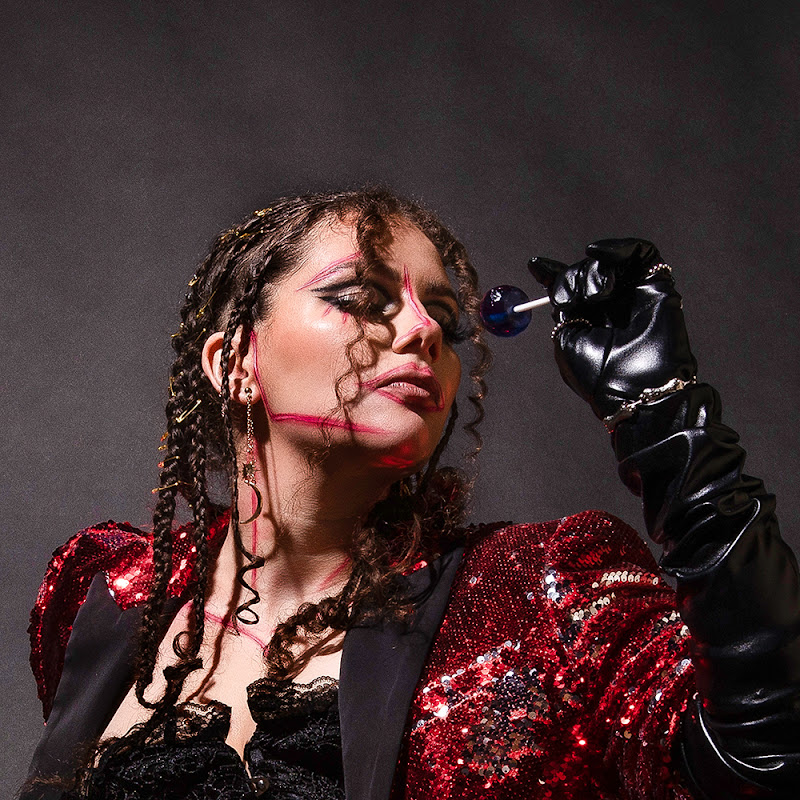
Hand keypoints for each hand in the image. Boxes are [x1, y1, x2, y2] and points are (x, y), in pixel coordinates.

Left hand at [528, 238, 696, 422]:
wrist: (635, 389)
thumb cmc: (600, 376)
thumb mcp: (565, 338)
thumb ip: (560, 305)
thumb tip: (550, 279)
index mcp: (588, 318)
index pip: (570, 287)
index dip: (552, 273)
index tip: (535, 266)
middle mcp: (610, 304)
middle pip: (586, 270)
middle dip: (572, 278)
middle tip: (570, 299)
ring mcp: (634, 293)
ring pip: (608, 261)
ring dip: (592, 270)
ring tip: (594, 295)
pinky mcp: (657, 285)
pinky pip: (641, 252)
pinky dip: (618, 247)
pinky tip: (599, 255)